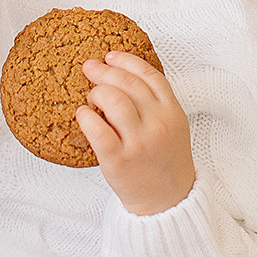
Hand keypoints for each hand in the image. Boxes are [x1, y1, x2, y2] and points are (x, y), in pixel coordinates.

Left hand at [77, 52, 196, 216]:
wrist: (168, 201)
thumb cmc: (164, 161)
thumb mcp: (172, 126)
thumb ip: (155, 102)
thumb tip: (120, 76)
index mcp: (173, 112)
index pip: (149, 75)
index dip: (126, 61)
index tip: (110, 56)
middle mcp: (158, 124)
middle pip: (127, 83)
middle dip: (104, 71)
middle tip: (90, 68)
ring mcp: (139, 142)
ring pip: (113, 100)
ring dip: (96, 93)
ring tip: (91, 98)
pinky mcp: (119, 160)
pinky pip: (97, 129)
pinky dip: (86, 117)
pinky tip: (83, 115)